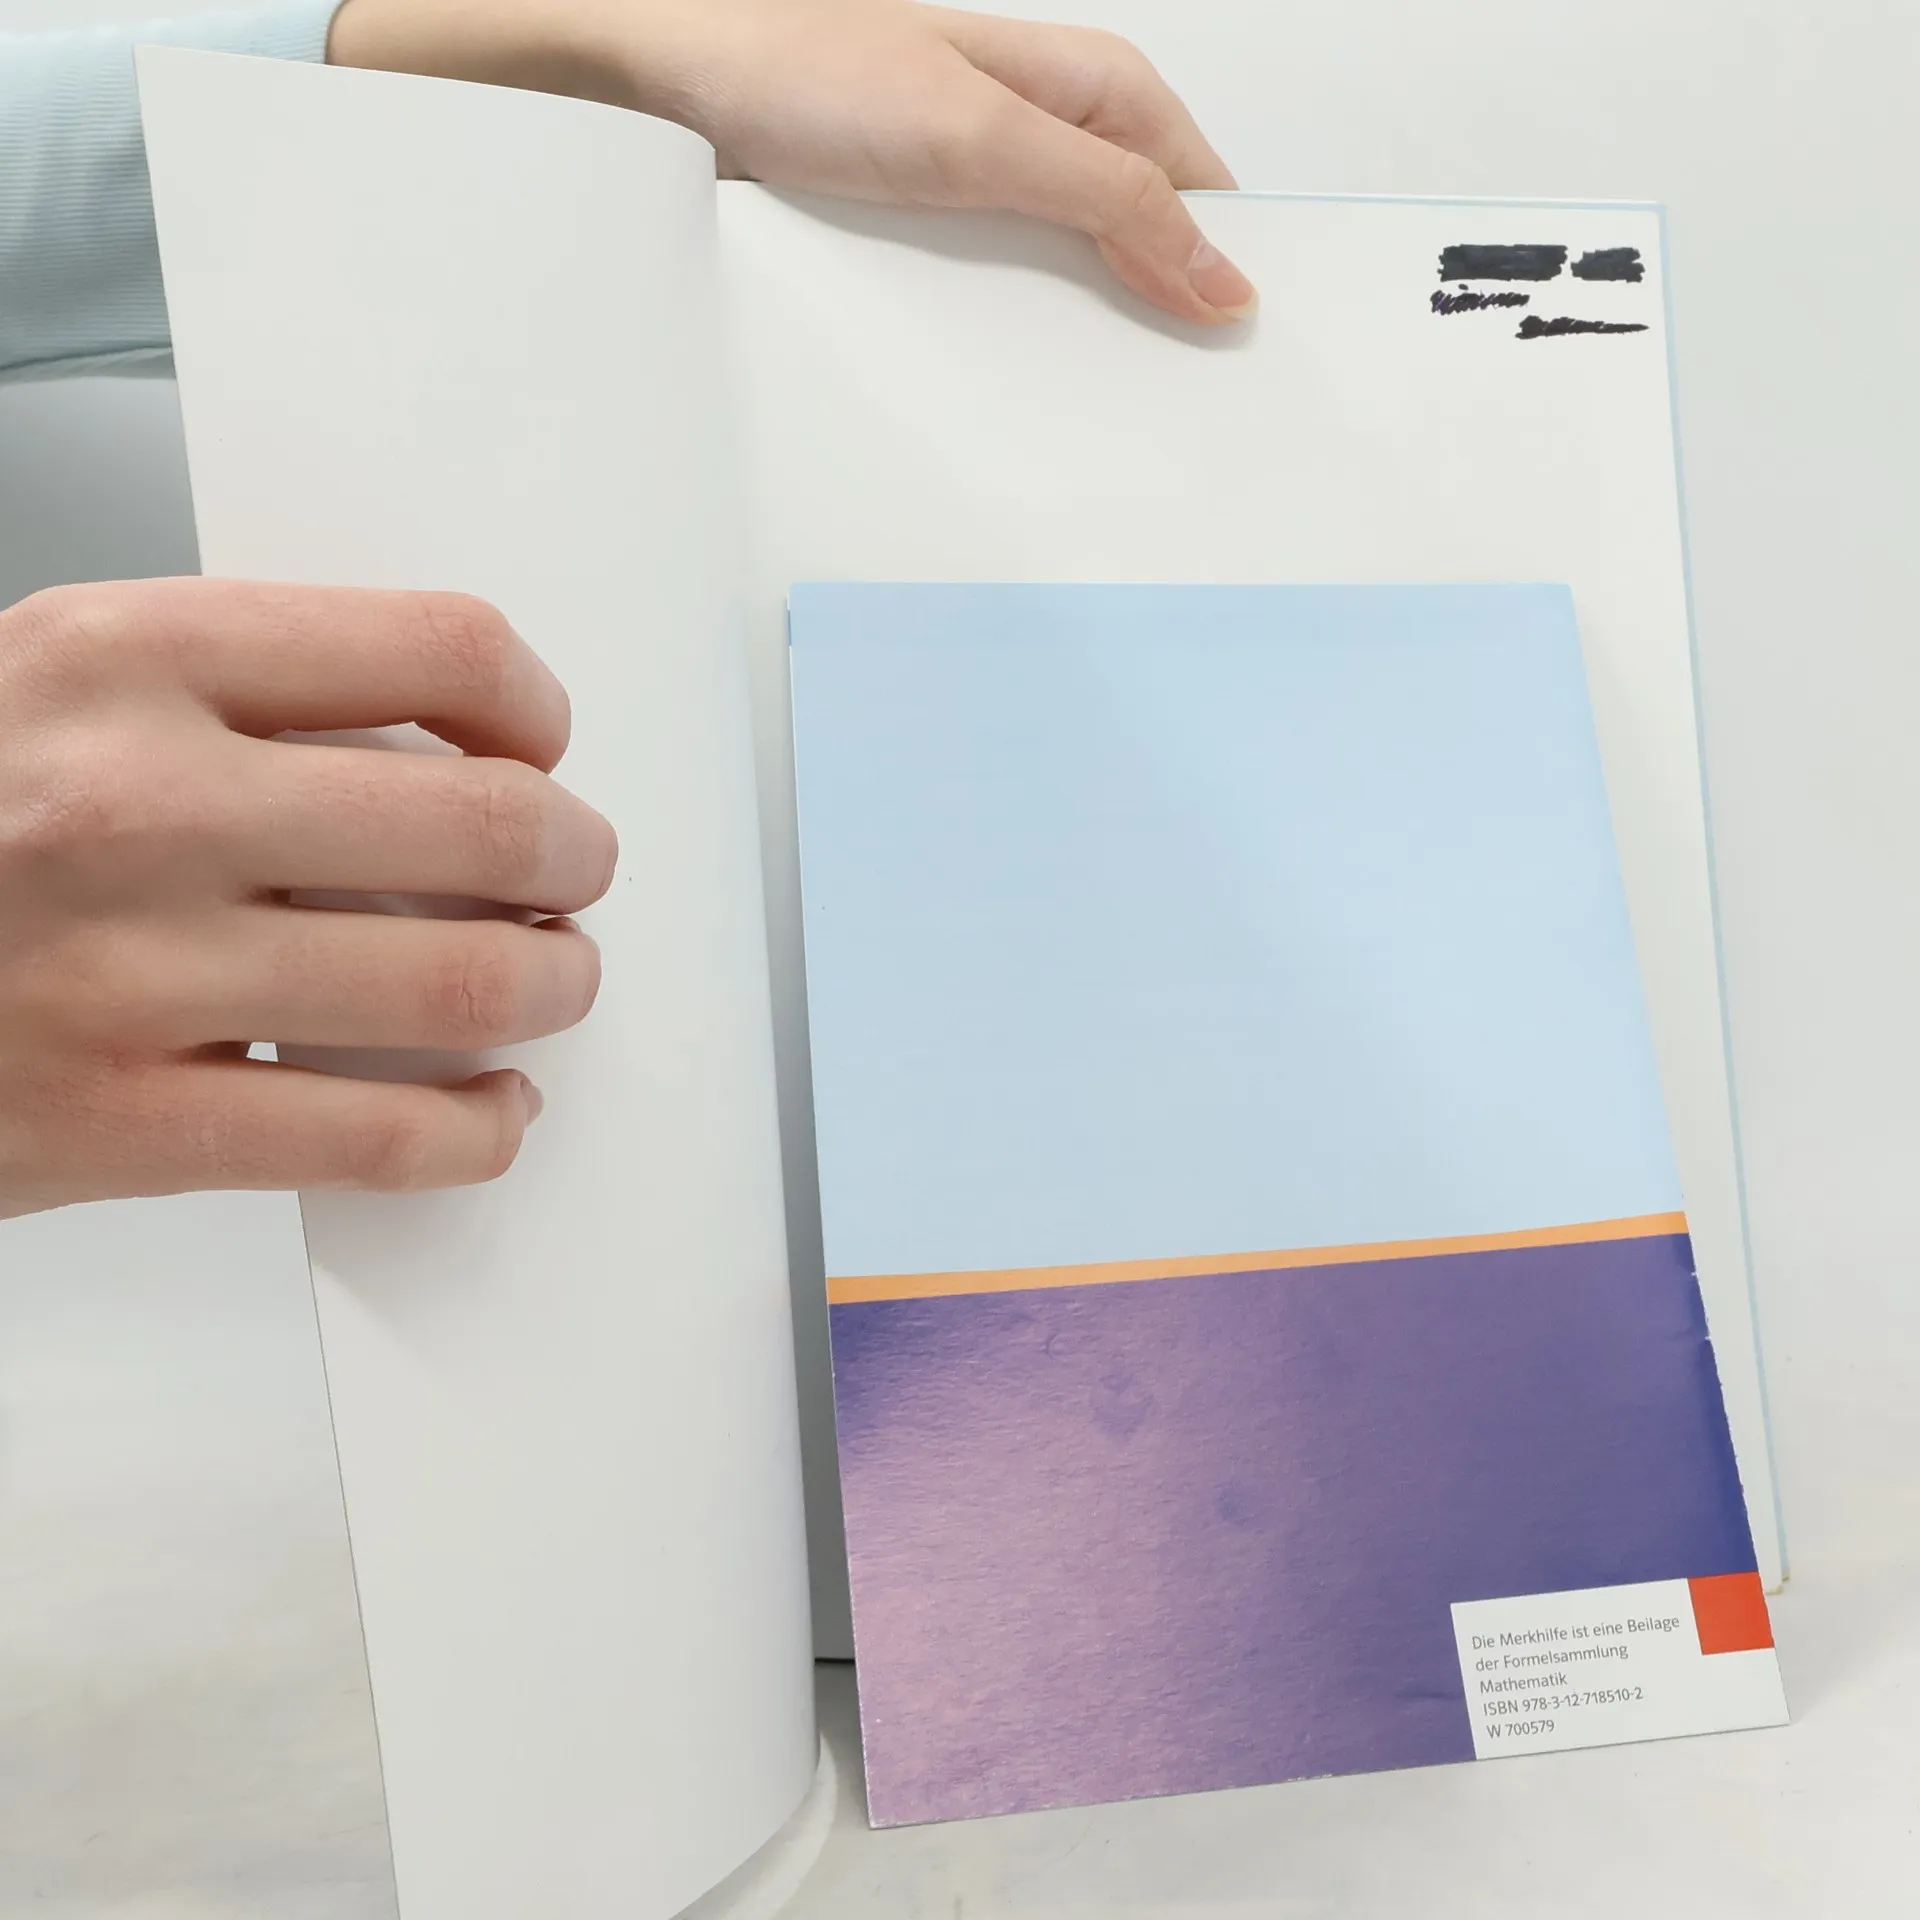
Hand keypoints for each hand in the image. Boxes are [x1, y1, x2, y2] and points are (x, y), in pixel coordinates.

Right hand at [0, 579, 615, 1218]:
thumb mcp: (43, 688)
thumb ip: (229, 696)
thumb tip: (450, 742)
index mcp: (119, 659)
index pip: (435, 646)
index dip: (532, 699)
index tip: (540, 741)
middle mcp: (133, 806)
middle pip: (486, 822)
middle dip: (573, 854)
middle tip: (576, 871)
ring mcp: (126, 976)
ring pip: (458, 985)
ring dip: (552, 986)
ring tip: (553, 980)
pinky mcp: (114, 1127)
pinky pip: (376, 1140)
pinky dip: (476, 1130)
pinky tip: (493, 1107)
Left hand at [327, 0, 1256, 325]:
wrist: (671, 88)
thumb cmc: (806, 72)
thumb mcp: (987, 139)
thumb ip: (1113, 202)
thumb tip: (1221, 274)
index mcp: (1093, 87)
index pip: (1206, 192)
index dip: (1232, 270)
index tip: (1249, 354)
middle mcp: (1050, 130)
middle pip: (1149, 240)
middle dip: (1165, 317)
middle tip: (1181, 408)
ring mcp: (991, 181)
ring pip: (1077, 276)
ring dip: (1086, 340)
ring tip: (1101, 412)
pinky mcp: (935, 227)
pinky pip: (1003, 296)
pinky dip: (1016, 341)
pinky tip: (1013, 389)